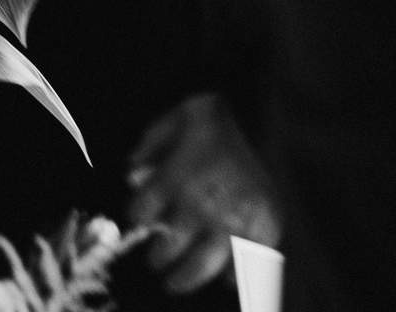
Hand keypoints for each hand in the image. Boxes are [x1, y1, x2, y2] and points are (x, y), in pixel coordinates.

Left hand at [125, 92, 277, 295]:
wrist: (258, 112)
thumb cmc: (210, 117)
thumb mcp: (169, 122)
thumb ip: (147, 149)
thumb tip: (132, 176)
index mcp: (175, 180)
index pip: (141, 214)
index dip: (137, 219)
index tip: (141, 223)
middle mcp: (201, 205)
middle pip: (168, 248)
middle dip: (157, 257)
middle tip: (155, 263)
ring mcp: (234, 220)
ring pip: (202, 265)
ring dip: (185, 278)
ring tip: (175, 282)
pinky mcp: (263, 226)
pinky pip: (246, 262)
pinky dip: (234, 273)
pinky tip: (224, 278)